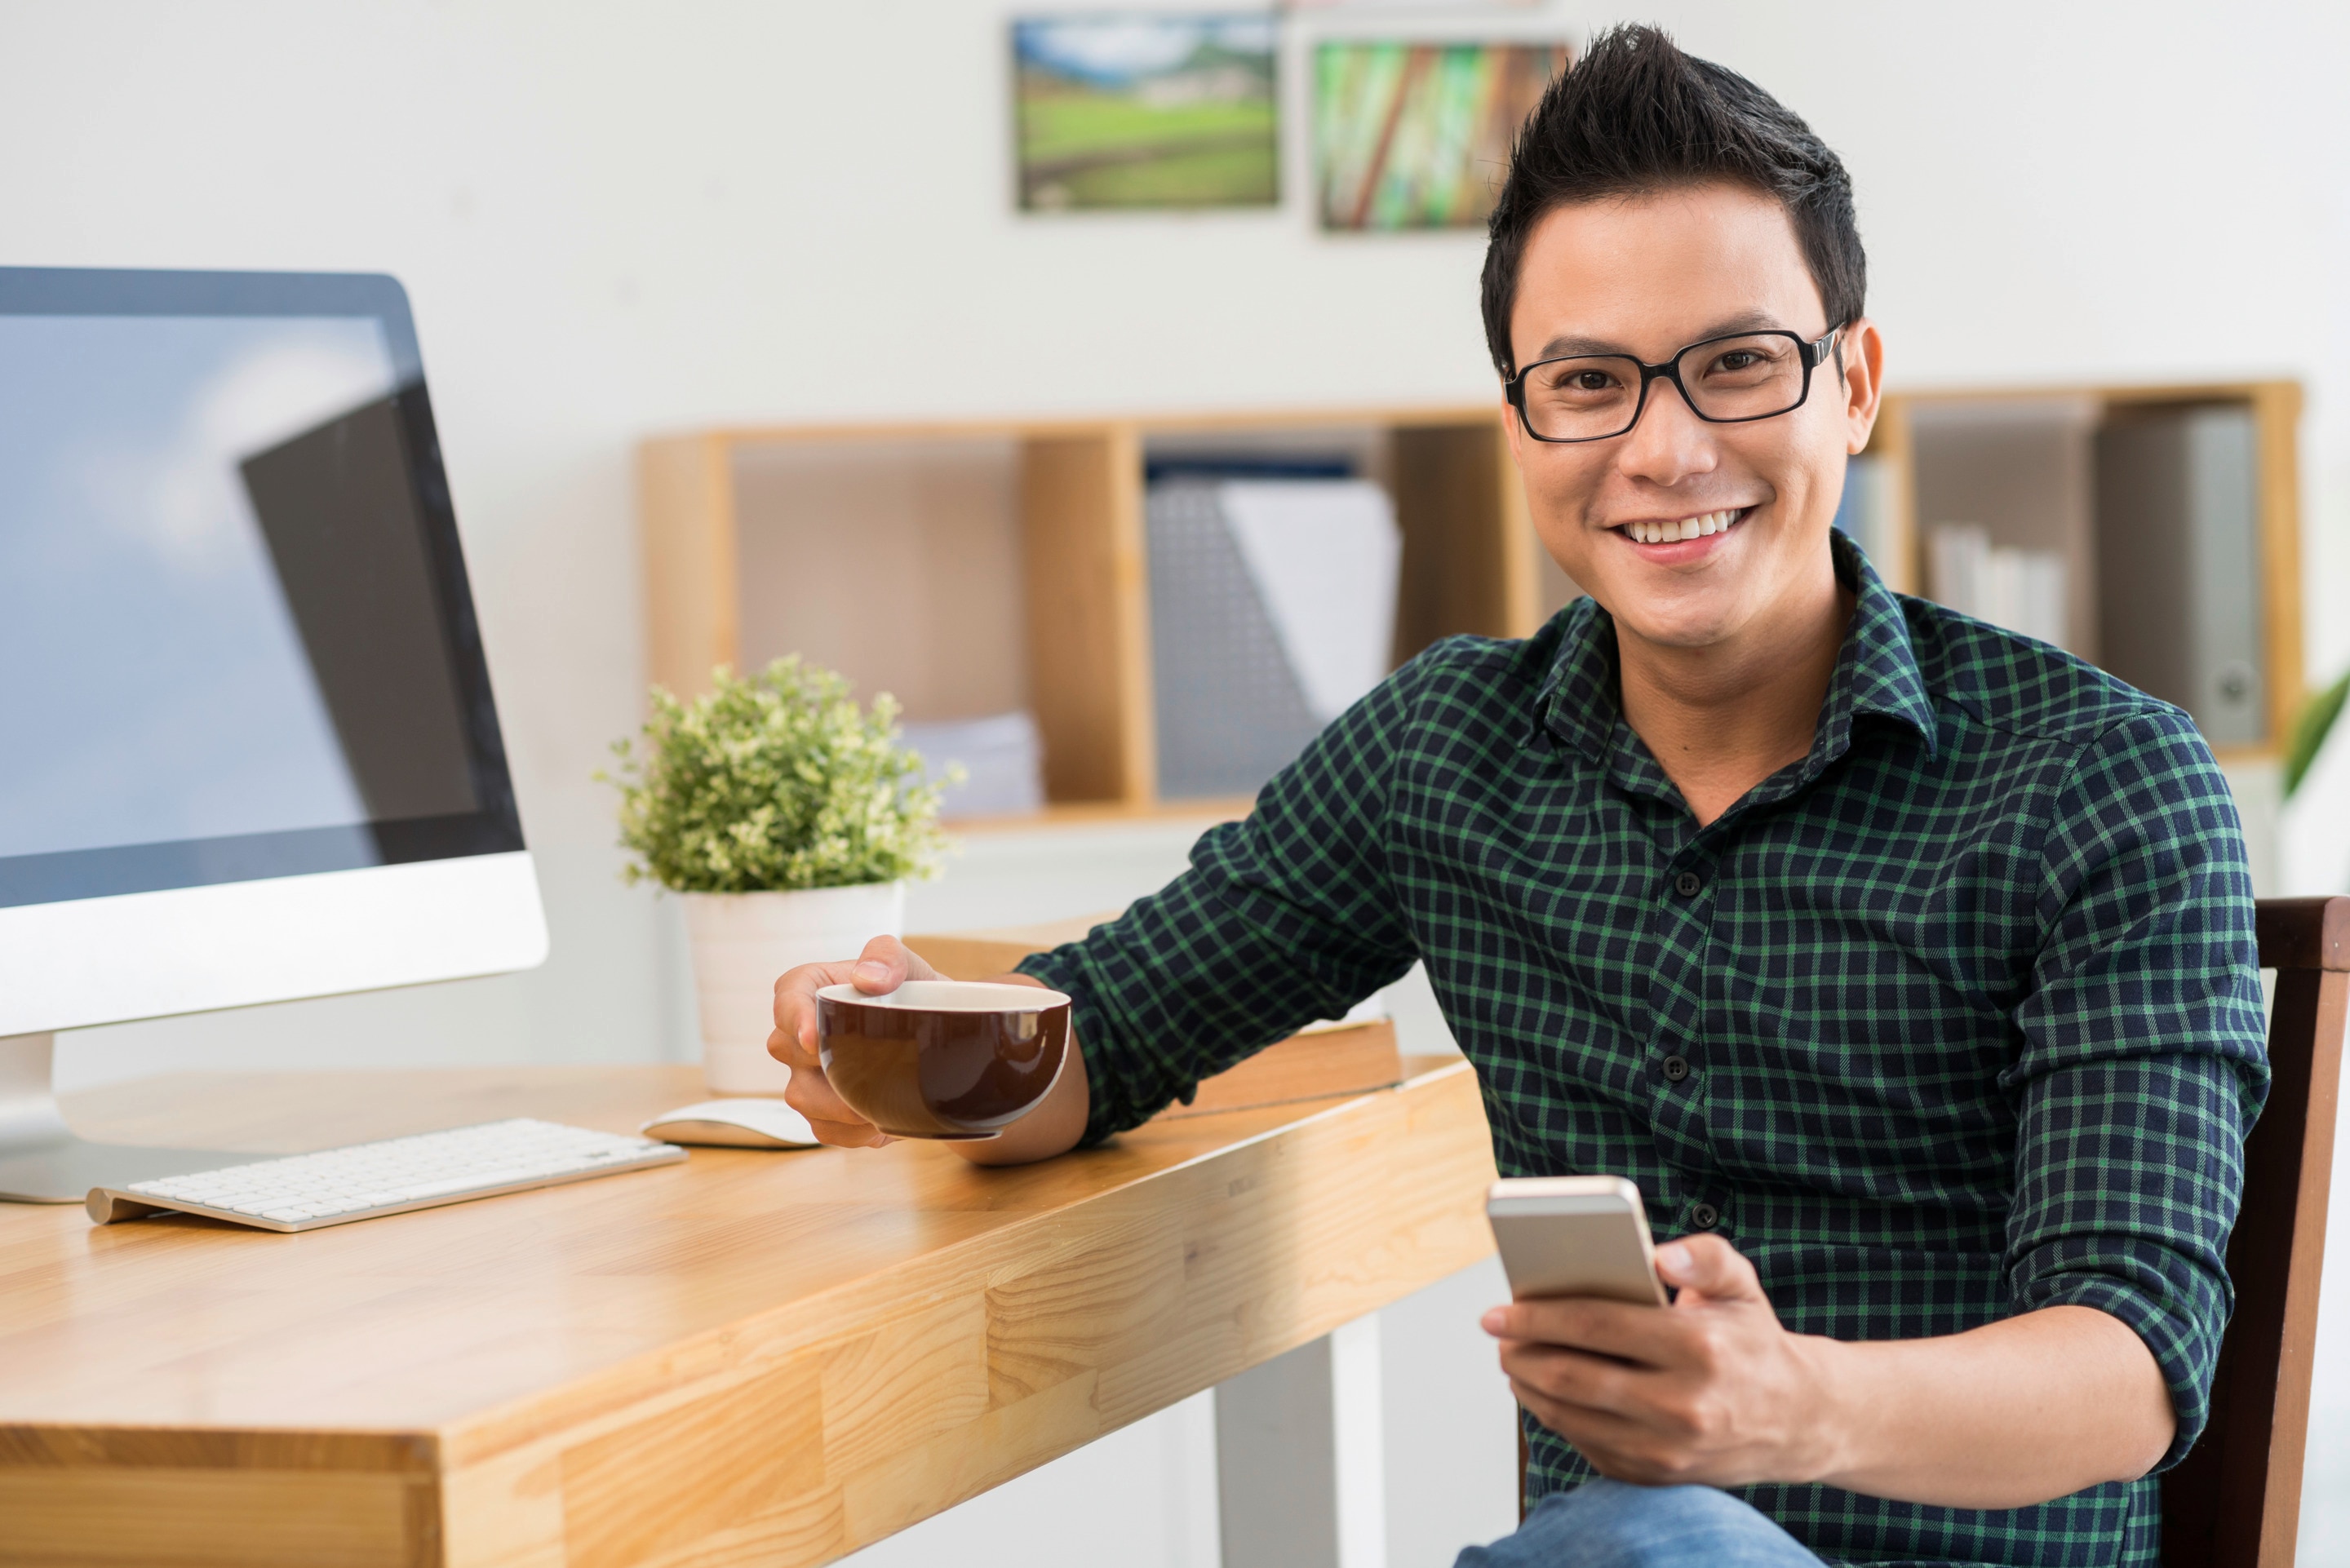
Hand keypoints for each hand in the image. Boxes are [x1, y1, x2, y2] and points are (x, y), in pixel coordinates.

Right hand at [767, 934, 938, 1147]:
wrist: (937, 1045)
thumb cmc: (915, 999)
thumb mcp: (911, 969)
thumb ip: (889, 957)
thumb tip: (866, 977)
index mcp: (812, 989)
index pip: (787, 997)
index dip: (794, 1018)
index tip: (814, 1039)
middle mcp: (798, 1035)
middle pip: (786, 1050)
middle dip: (828, 1062)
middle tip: (875, 1066)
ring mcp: (805, 1077)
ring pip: (802, 1096)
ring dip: (844, 1103)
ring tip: (886, 1095)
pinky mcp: (821, 1114)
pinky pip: (825, 1129)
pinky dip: (856, 1130)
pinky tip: (883, 1117)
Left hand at [1481, 1234, 1838, 1487]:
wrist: (1800, 1421)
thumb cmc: (1754, 1344)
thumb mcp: (1741, 1285)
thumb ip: (1703, 1256)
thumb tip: (1658, 1253)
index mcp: (1698, 1347)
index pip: (1596, 1325)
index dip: (1537, 1316)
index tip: (1500, 1310)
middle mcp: (1684, 1404)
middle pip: (1574, 1376)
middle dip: (1521, 1353)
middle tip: (1497, 1335)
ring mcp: (1670, 1449)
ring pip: (1574, 1417)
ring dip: (1530, 1388)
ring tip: (1514, 1361)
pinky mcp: (1660, 1476)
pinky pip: (1590, 1447)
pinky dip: (1559, 1419)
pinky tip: (1546, 1394)